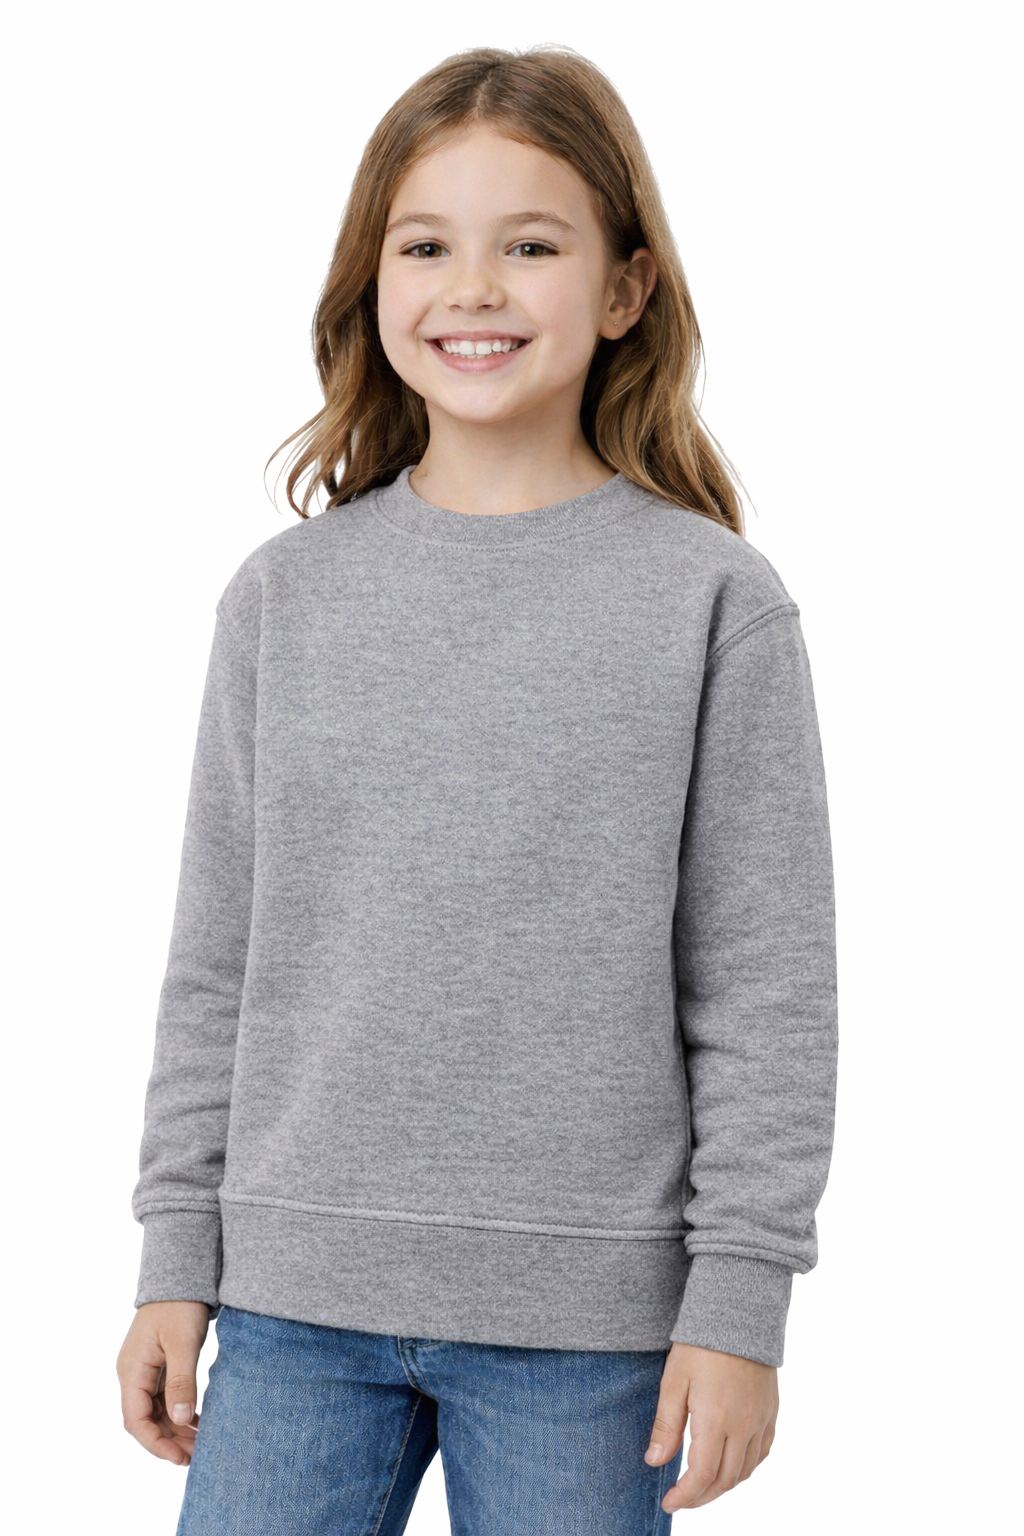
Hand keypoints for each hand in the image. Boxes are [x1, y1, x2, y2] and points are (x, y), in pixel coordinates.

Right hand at [117, 1300, 210, 1464]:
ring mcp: (145, 1371)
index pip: (136, 1420)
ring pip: (156, 1412)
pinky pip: (165, 1399)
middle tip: (197, 1456)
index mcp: (132, 1370)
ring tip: (201, 1444)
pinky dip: (180, 1413)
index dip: (155, 1443)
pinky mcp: (159, 1366)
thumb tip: (180, 1420)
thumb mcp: (183, 1343)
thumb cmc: (181, 1305)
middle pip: (146, 1420)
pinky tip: (198, 1422)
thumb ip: (181, 1382)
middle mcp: (134, 1374)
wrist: (183, 1276)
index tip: (178, 1458)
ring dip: (175, 1430)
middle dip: (168, 1441)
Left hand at [645, 1341, 778, 1510]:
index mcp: (716, 1419)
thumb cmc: (701, 1343)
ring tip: (701, 1486)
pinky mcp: (771, 1411)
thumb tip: (654, 1462)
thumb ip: (666, 1425)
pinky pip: (762, 1452)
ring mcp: (762, 1419)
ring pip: (746, 1471)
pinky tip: (730, 1465)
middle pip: (725, 1480)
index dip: (685, 1496)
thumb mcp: (674, 1380)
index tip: (668, 1503)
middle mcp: (744, 1425)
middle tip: (681, 1498)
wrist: (738, 1312)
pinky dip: (745, 1468)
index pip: (702, 1476)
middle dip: (702, 1497)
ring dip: (723, 1485)